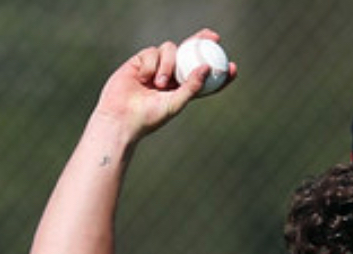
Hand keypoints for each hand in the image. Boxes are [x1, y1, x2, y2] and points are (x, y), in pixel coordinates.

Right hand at [92, 28, 237, 140]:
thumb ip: (192, 86)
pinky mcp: (140, 61)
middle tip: (214, 37)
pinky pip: (152, 51)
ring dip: (168, 64)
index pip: (204, 76)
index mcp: (183, 88)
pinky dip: (151, 64)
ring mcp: (156, 66)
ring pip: (170, 49)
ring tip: (159, 84)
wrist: (120, 117)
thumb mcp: (176, 103)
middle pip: (190, 52)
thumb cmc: (149, 117)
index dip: (218, 70)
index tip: (232, 67)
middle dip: (202, 41)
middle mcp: (172, 75)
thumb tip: (208, 67)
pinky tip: (144, 78)